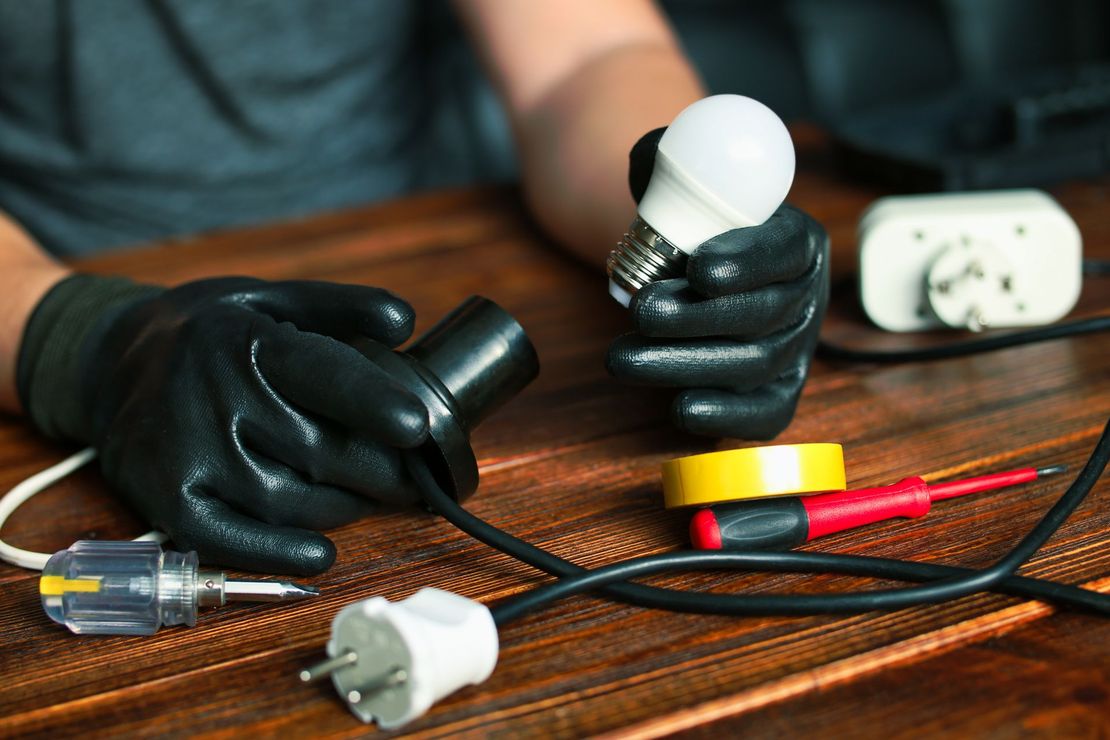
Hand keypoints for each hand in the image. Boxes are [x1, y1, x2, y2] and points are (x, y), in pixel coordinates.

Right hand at [19, 277, 428, 573]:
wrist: (109, 364)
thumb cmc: (210, 332)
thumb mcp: (270, 298)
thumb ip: (341, 306)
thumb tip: (405, 321)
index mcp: (249, 343)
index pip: (323, 376)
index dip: (375, 404)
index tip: (419, 427)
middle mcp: (215, 399)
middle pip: (321, 452)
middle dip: (382, 470)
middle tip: (412, 474)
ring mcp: (188, 454)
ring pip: (291, 500)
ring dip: (345, 505)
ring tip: (368, 493)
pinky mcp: (168, 499)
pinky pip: (235, 541)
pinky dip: (284, 553)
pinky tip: (321, 552)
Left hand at [607, 128, 829, 438]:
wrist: (686, 263)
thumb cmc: (686, 217)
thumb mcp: (680, 174)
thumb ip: (666, 159)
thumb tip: (648, 160)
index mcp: (796, 238)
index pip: (783, 251)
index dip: (747, 262)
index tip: (699, 268)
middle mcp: (804, 297)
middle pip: (762, 314)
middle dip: (696, 319)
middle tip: (642, 312)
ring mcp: (793, 349)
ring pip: (752, 364)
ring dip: (685, 365)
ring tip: (623, 358)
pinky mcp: (776, 392)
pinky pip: (764, 414)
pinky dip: (727, 416)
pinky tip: (681, 409)